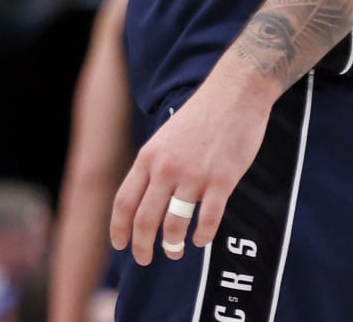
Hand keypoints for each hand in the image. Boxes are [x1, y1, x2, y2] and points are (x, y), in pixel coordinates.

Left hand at [109, 79, 270, 264]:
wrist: (233, 94)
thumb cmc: (200, 116)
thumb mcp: (165, 138)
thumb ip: (155, 165)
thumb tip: (146, 196)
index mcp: (148, 157)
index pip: (124, 201)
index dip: (119, 228)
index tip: (120, 245)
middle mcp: (166, 168)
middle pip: (145, 219)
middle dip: (142, 245)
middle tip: (144, 259)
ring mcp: (193, 175)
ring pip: (174, 224)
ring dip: (172, 245)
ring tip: (175, 251)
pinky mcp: (222, 180)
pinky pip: (208, 219)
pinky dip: (202, 236)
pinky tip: (201, 241)